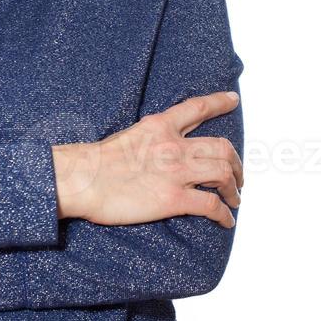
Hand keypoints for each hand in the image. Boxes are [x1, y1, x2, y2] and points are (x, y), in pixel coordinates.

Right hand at [53, 91, 242, 228]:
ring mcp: (176, 172)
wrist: (82, 179)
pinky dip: (224, 214)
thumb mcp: (128, 135)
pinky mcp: (173, 199)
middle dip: (236, 163)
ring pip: (222, 174)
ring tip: (235, 198)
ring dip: (234, 188)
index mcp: (160, 126)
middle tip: (238, 175)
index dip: (219, 102)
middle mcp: (174, 146)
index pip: (198, 108)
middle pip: (222, 147)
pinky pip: (210, 205)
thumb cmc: (96, 161)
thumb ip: (149, 139)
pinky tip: (226, 221)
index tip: (233, 99)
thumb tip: (158, 148)